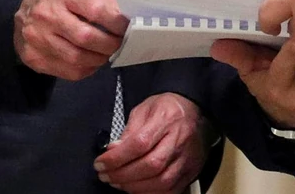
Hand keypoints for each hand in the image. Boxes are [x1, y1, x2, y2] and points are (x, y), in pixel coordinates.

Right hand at [13, 0, 127, 79]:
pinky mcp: (33, 57)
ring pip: (77, 58)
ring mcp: (37, 38)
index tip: (128, 29)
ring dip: (99, 59)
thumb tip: (127, 22)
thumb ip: (104, 3)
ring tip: (107, 53)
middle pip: (86, 37)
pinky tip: (92, 62)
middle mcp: (45, 15)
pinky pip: (67, 71)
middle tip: (120, 45)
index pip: (96, 10)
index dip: (116, 23)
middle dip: (110, 44)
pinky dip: (86, 69)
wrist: (26, 9)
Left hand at [94, 92, 209, 192]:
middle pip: (151, 165)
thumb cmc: (167, 108)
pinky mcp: (191, 170)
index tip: (101, 163)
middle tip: (106, 175)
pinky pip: (171, 190)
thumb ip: (128, 130)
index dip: (117, 158)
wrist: (194, 109)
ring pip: (162, 182)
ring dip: (134, 187)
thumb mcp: (144, 109)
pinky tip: (138, 187)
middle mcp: (180, 139)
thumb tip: (112, 151)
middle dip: (122, 175)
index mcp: (166, 118)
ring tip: (119, 182)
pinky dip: (151, 192)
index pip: (140, 143)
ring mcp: (188, 157)